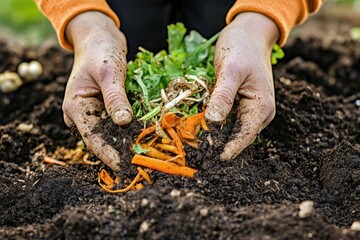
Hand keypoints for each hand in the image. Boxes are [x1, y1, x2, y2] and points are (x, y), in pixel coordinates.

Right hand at [63, 11, 131, 171]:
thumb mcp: (109, 72)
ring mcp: (94, 113)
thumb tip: (124, 122)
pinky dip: (131, 129)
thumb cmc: (100, 51)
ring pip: (112, 133)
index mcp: (75, 107)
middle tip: (142, 164)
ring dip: (128, 142)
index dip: (109, 154)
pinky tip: (146, 137)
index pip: (93, 138)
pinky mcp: (105, 110)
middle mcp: (83, 115)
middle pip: (103, 139)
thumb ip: (115, 97)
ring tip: (147, 155)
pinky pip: (118, 124)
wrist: (99, 39)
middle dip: (122, 151)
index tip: (125, 167)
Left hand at [205, 12, 278, 160]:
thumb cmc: (242, 47)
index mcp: (261, 106)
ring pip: (232, 129)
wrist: (250, 34)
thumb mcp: (230, 70)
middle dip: (218, 143)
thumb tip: (213, 122)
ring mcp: (250, 109)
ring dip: (215, 135)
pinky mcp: (241, 105)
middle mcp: (259, 112)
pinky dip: (215, 123)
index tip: (214, 160)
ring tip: (195, 142)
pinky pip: (228, 119)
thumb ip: (223, 96)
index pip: (245, 135)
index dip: (230, 149)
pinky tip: (200, 126)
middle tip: (196, 152)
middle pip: (238, 135)